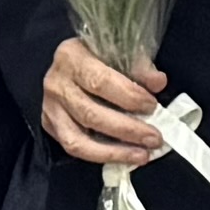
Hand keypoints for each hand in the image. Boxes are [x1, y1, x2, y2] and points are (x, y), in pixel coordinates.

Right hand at [41, 35, 170, 173]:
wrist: (71, 64)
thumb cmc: (100, 56)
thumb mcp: (118, 52)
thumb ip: (138, 67)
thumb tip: (158, 83)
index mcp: (71, 57)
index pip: (100, 81)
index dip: (128, 97)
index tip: (152, 106)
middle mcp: (56, 84)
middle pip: (91, 114)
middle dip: (127, 129)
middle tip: (154, 138)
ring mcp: (50, 108)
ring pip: (79, 139)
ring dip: (115, 151)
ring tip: (142, 155)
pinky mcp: (50, 126)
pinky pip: (75, 148)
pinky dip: (102, 156)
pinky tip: (124, 157)